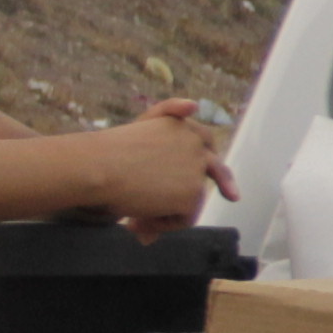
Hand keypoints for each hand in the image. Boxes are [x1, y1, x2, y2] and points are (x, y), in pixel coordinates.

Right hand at [93, 102, 231, 239]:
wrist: (100, 167)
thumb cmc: (111, 150)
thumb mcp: (142, 127)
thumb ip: (165, 118)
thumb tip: (192, 108)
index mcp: (184, 126)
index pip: (205, 142)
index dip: (208, 159)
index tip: (216, 170)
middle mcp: (197, 144)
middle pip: (215, 168)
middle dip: (225, 183)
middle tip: (233, 196)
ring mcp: (198, 169)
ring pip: (194, 200)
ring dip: (170, 212)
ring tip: (136, 219)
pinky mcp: (193, 193)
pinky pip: (184, 219)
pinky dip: (164, 225)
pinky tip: (137, 223)